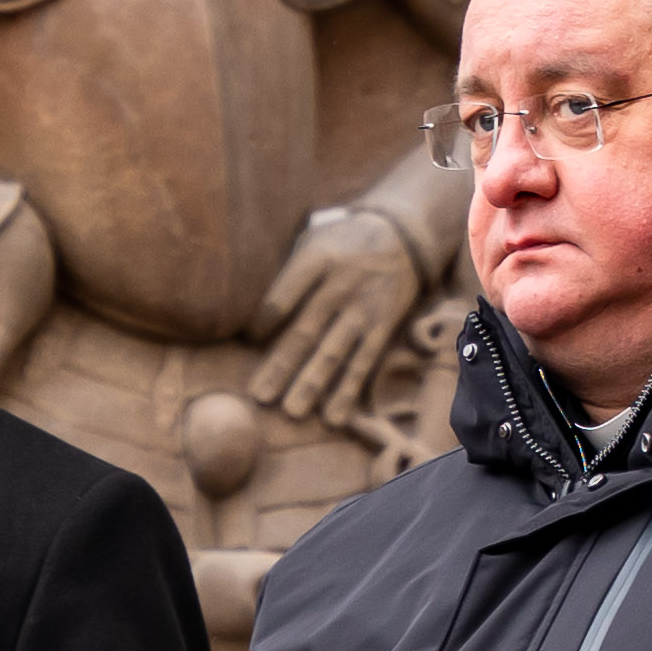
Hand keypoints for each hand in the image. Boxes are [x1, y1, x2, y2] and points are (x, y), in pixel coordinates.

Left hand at [246, 205, 421, 424]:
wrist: (401, 234)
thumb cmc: (342, 241)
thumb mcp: (313, 239)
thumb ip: (289, 273)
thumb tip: (255, 315)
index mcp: (316, 259)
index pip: (282, 297)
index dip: (263, 322)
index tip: (250, 340)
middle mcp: (340, 286)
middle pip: (304, 331)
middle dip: (280, 366)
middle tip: (260, 397)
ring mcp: (363, 309)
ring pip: (333, 353)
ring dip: (311, 384)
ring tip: (291, 412)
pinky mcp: (382, 327)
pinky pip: (362, 363)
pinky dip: (347, 391)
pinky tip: (334, 416)